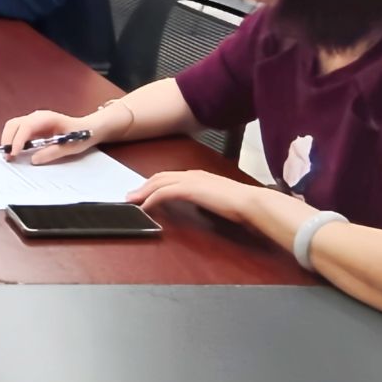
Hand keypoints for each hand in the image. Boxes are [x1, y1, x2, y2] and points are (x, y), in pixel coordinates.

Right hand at [0, 110, 100, 162]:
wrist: (88, 128)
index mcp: (47, 118)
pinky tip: (14, 151)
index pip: (26, 126)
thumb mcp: (70, 146)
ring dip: (8, 140)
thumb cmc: (81, 135)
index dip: (18, 139)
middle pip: (14, 124)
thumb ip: (51, 153)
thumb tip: (33, 159)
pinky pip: (17, 131)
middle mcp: (37, 117)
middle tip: (8, 156)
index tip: (15, 153)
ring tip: (9, 155)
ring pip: (13, 126)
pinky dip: (12, 140)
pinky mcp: (32, 127)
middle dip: (8, 140)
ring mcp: (34, 121)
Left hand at [127, 170, 265, 222]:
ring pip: (158, 183)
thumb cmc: (239, 204)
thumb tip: (200, 205)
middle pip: (159, 177)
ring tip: (132, 201)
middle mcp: (192, 174)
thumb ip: (206, 198)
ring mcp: (190, 180)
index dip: (154, 183)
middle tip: (131, 196)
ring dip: (143, 192)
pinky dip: (151, 199)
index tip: (144, 191)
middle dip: (143, 186)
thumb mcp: (217, 199)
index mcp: (198, 175)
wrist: (249, 202)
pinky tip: (145, 207)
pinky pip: (163, 193)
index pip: (170, 176)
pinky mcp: (189, 189)